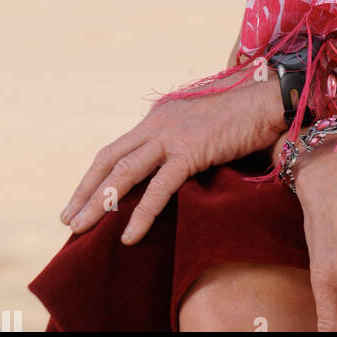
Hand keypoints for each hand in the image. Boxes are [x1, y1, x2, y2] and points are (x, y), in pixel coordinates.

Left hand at [61, 65, 283, 244]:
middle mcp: (158, 121)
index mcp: (160, 114)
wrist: (269, 101)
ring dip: (99, 202)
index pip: (119, 146)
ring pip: (124, 172)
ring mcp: (172, 135)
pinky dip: (141, 213)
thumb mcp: (201, 123)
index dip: (96, 174)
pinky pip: (159, 187)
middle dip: (86, 189)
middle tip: (67, 217)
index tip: (81, 197)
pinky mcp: (190, 151)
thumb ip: (182, 138)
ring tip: (80, 229)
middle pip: (110, 158)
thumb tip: (172, 164)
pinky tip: (130, 235)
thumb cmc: (243, 113)